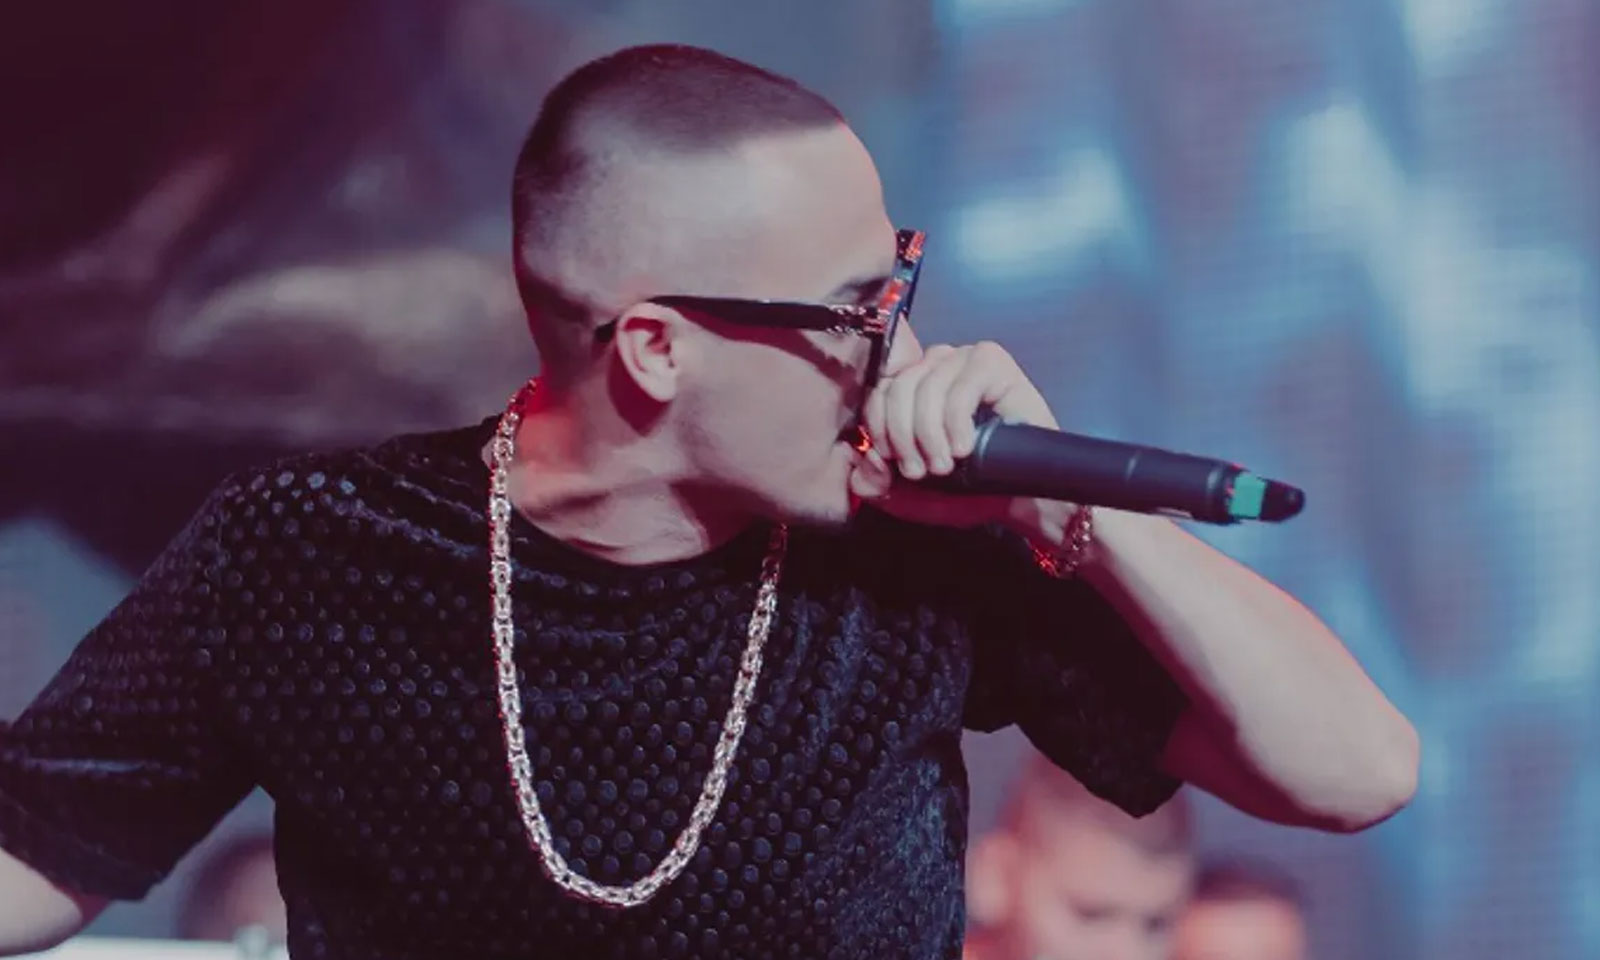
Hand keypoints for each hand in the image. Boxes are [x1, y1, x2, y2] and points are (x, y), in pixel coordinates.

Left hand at [849, 340, 1058, 527]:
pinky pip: (958, 389)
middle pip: (897, 388)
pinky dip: (956, 423)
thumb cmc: (966, 491)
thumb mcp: (908, 495)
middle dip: (905, 436)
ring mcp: (962, 358)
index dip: (880, 429)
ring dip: (931, 435)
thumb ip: (875, 483)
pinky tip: (966, 448)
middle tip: (923, 471)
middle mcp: (932, 365)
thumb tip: (861, 463)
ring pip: (926, 388)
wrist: (1019, 498)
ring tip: (946, 465)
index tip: (894, 465)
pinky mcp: (991, 361)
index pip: (876, 392)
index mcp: (908, 387)